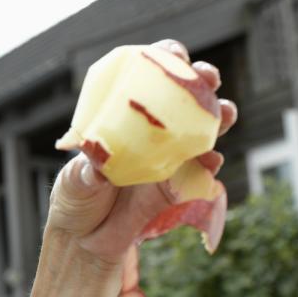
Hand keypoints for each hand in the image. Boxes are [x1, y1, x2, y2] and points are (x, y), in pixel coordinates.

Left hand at [44, 39, 237, 264]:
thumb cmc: (75, 199)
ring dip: (218, 116)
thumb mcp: (74, 181)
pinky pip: (203, 170)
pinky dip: (210, 163)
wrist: (87, 242)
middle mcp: (151, 129)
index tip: (173, 55)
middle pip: (184, 95)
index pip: (147, 76)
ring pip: (203, 127)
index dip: (164, 59)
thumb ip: (88, 169)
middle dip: (201, 80)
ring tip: (223, 114)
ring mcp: (171, 154)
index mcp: (122, 115)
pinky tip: (211, 160)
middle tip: (206, 78)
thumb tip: (99, 159)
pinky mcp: (183, 184)